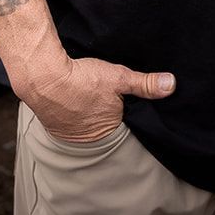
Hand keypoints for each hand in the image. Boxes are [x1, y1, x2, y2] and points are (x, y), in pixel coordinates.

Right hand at [16, 53, 175, 142]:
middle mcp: (88, 137)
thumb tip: (171, 85)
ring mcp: (69, 133)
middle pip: (104, 124)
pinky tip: (70, 97)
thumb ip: (145, 84)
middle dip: (105, 112)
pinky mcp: (53, 125)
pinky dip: (70, 110)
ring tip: (86, 95)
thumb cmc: (82, 78)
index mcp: (108, 129)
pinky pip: (67, 119)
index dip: (124, 109)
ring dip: (86, 111)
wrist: (43, 77)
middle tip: (100, 93)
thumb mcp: (119, 77)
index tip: (122, 98)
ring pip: (85, 122)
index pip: (123, 122)